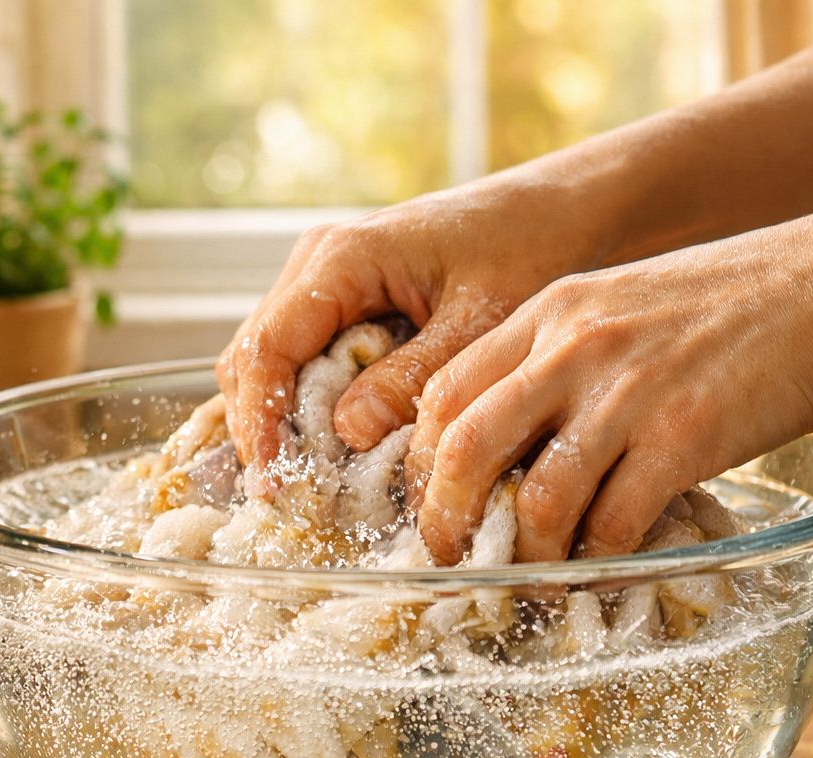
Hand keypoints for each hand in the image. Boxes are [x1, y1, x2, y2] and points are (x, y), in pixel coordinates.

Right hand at [215, 176, 611, 471]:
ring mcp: (324, 278)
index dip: (259, 420)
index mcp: (344, 258)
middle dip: (260, 426)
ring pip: (267, 359)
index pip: (267, 347)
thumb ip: (412, 378)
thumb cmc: (529, 249)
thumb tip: (347, 432)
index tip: (274, 481)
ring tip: (308, 477)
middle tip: (288, 493)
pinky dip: (304, 402)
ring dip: (279, 417)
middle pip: (251, 356)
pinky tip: (332, 444)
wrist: (561, 209)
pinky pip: (299, 355)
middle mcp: (318, 262)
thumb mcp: (479, 323)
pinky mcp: (342, 298)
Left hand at [407, 191, 812, 564]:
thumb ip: (557, 361)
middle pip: (463, 447)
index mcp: (549, 313)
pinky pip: (613, 521)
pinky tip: (602, 569)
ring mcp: (628, 393)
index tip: (426, 503)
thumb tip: (510, 446)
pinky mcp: (685, 437)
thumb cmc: (731, 302)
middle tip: (450, 558)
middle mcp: (574, 348)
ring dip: (528, 557)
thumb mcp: (618, 305)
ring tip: (535, 581)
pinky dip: (598, 560)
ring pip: (536, 499)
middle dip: (442, 519)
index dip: (418, 461)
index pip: (443, 392)